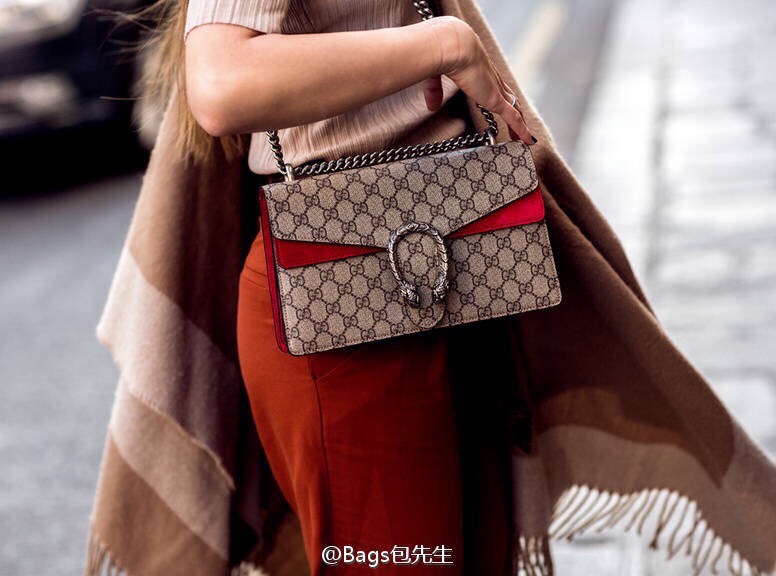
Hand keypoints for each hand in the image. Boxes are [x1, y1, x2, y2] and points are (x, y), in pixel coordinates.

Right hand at [421, 16, 536, 145]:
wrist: (452, 47)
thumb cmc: (442, 54)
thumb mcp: (435, 76)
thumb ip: (434, 91)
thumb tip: (433, 106)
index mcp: (478, 71)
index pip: (493, 87)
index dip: (498, 97)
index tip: (500, 106)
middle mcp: (491, 80)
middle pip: (508, 99)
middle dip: (514, 112)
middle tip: (517, 125)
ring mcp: (496, 90)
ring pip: (514, 110)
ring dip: (520, 124)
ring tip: (524, 138)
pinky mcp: (497, 100)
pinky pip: (514, 119)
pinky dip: (522, 130)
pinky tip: (528, 141)